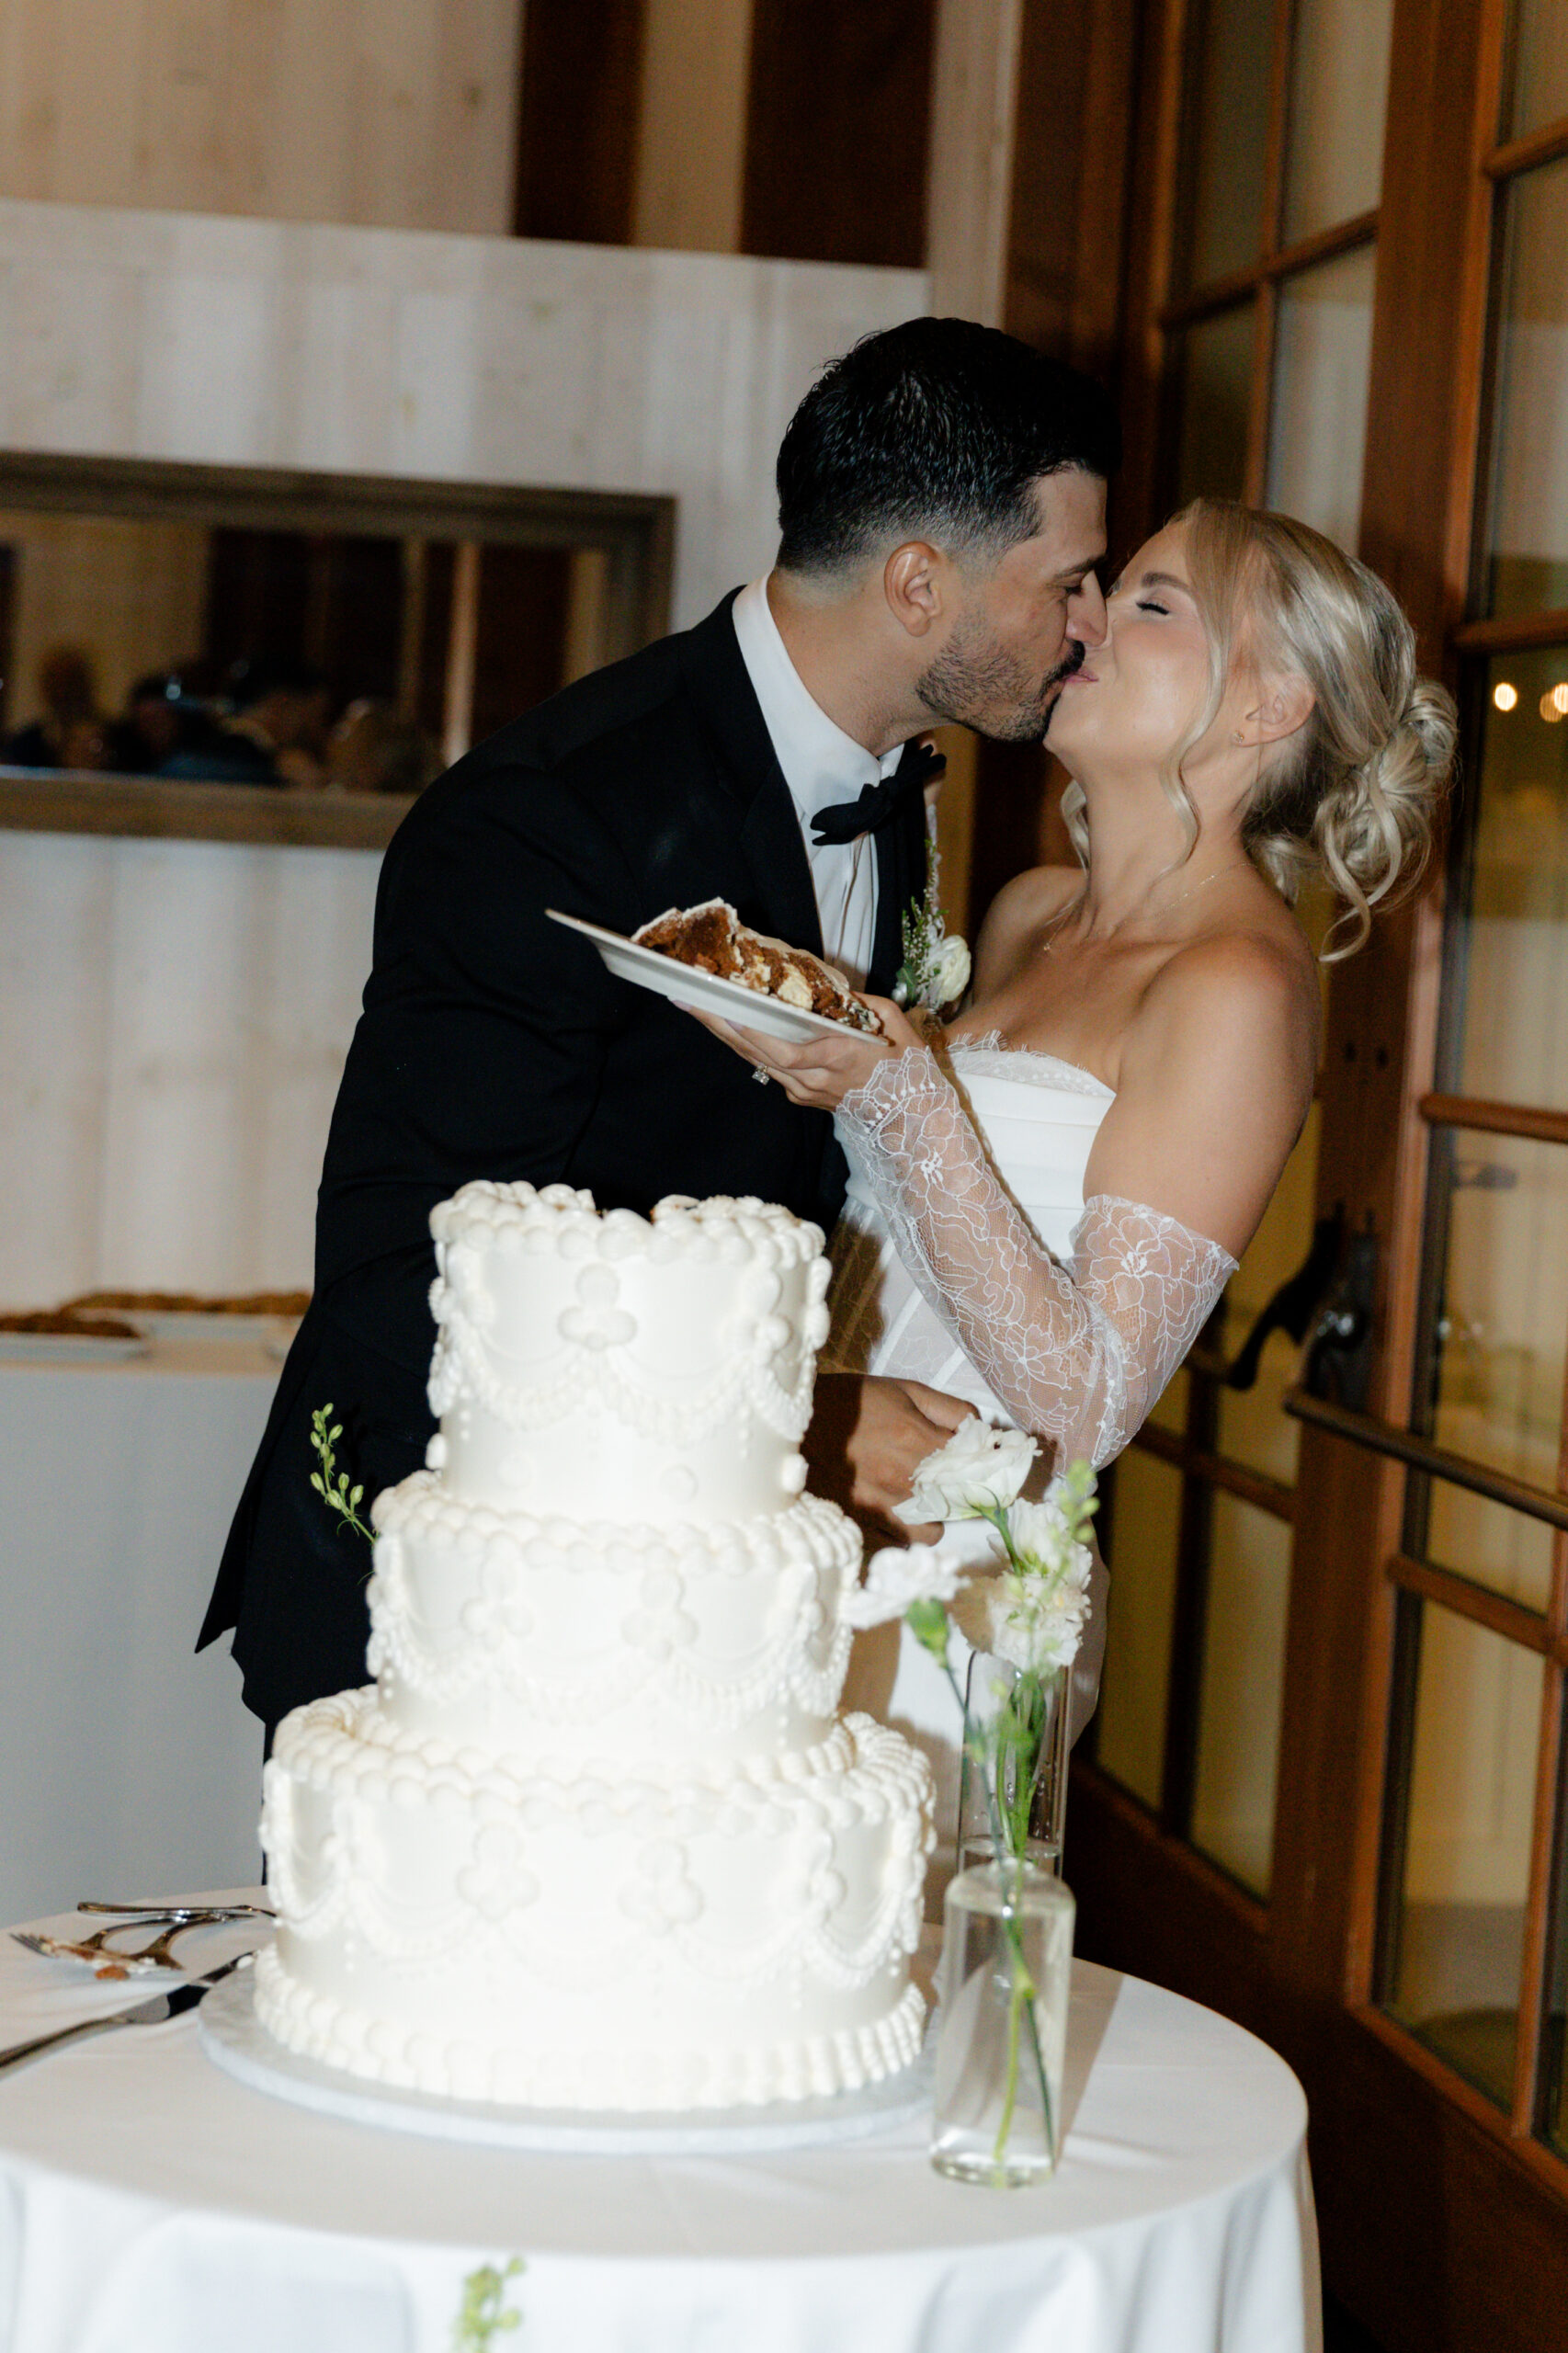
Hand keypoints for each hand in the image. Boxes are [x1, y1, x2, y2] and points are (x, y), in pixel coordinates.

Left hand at [686, 996, 922, 1110]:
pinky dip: (746, 1046)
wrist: (911, 1117)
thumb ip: (861, 1004)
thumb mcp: (894, 1024)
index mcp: (837, 1058)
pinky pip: (767, 1067)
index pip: (785, 1051)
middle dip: (719, 1025)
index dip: (752, 1034)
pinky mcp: (801, 1096)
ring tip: (696, 1007)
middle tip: (687, 998)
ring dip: (724, 1034)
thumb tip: (829, 986)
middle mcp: (813, 1079)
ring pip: (755, 1061)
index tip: (725, 1010)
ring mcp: (804, 1091)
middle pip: (756, 1053)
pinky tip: (727, 1025)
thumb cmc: (907, 1066)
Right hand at [804, 1372, 975, 1542]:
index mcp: (918, 1440)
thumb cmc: (850, 1402)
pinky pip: (900, 1541)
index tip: (979, 1461)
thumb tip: (982, 1430)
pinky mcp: (862, 1524)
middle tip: (949, 1480)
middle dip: (960, 1492)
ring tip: (920, 1501)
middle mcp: (905, 1480)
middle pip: (960, 1502)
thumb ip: (950, 1409)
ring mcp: (883, 1507)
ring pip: (933, 1532)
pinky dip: (904, 1530)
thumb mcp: (903, 1389)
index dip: (981, 1462)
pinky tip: (896, 1512)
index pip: (976, 1464)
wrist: (792, 1424)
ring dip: (932, 1518)